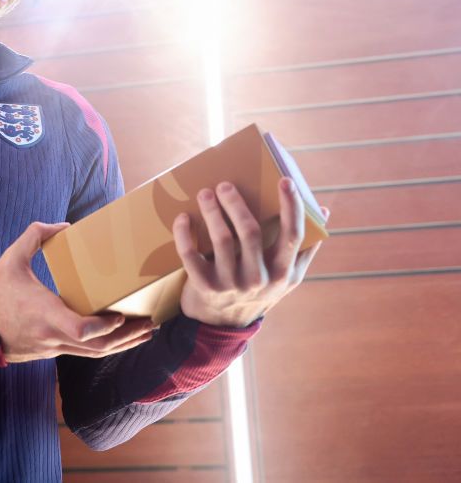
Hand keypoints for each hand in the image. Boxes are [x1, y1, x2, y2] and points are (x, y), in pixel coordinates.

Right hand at [0, 221, 156, 362]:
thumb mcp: (11, 258)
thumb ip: (35, 236)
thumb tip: (63, 225)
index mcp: (45, 314)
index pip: (82, 331)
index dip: (105, 327)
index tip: (120, 315)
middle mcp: (52, 335)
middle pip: (98, 347)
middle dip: (127, 338)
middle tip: (149, 323)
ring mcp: (52, 348)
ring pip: (93, 354)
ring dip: (121, 345)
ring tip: (142, 332)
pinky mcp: (50, 352)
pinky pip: (83, 353)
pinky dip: (103, 346)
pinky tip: (115, 337)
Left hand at [173, 178, 329, 327]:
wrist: (223, 325)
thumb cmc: (259, 290)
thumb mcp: (287, 277)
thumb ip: (304, 246)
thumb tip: (323, 211)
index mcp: (283, 273)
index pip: (293, 235)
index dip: (291, 207)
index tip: (285, 181)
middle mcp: (259, 279)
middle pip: (250, 233)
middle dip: (237, 204)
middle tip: (225, 185)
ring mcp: (231, 284)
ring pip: (222, 240)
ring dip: (212, 212)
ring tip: (205, 193)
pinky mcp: (204, 287)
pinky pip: (191, 256)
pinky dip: (185, 234)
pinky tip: (183, 217)